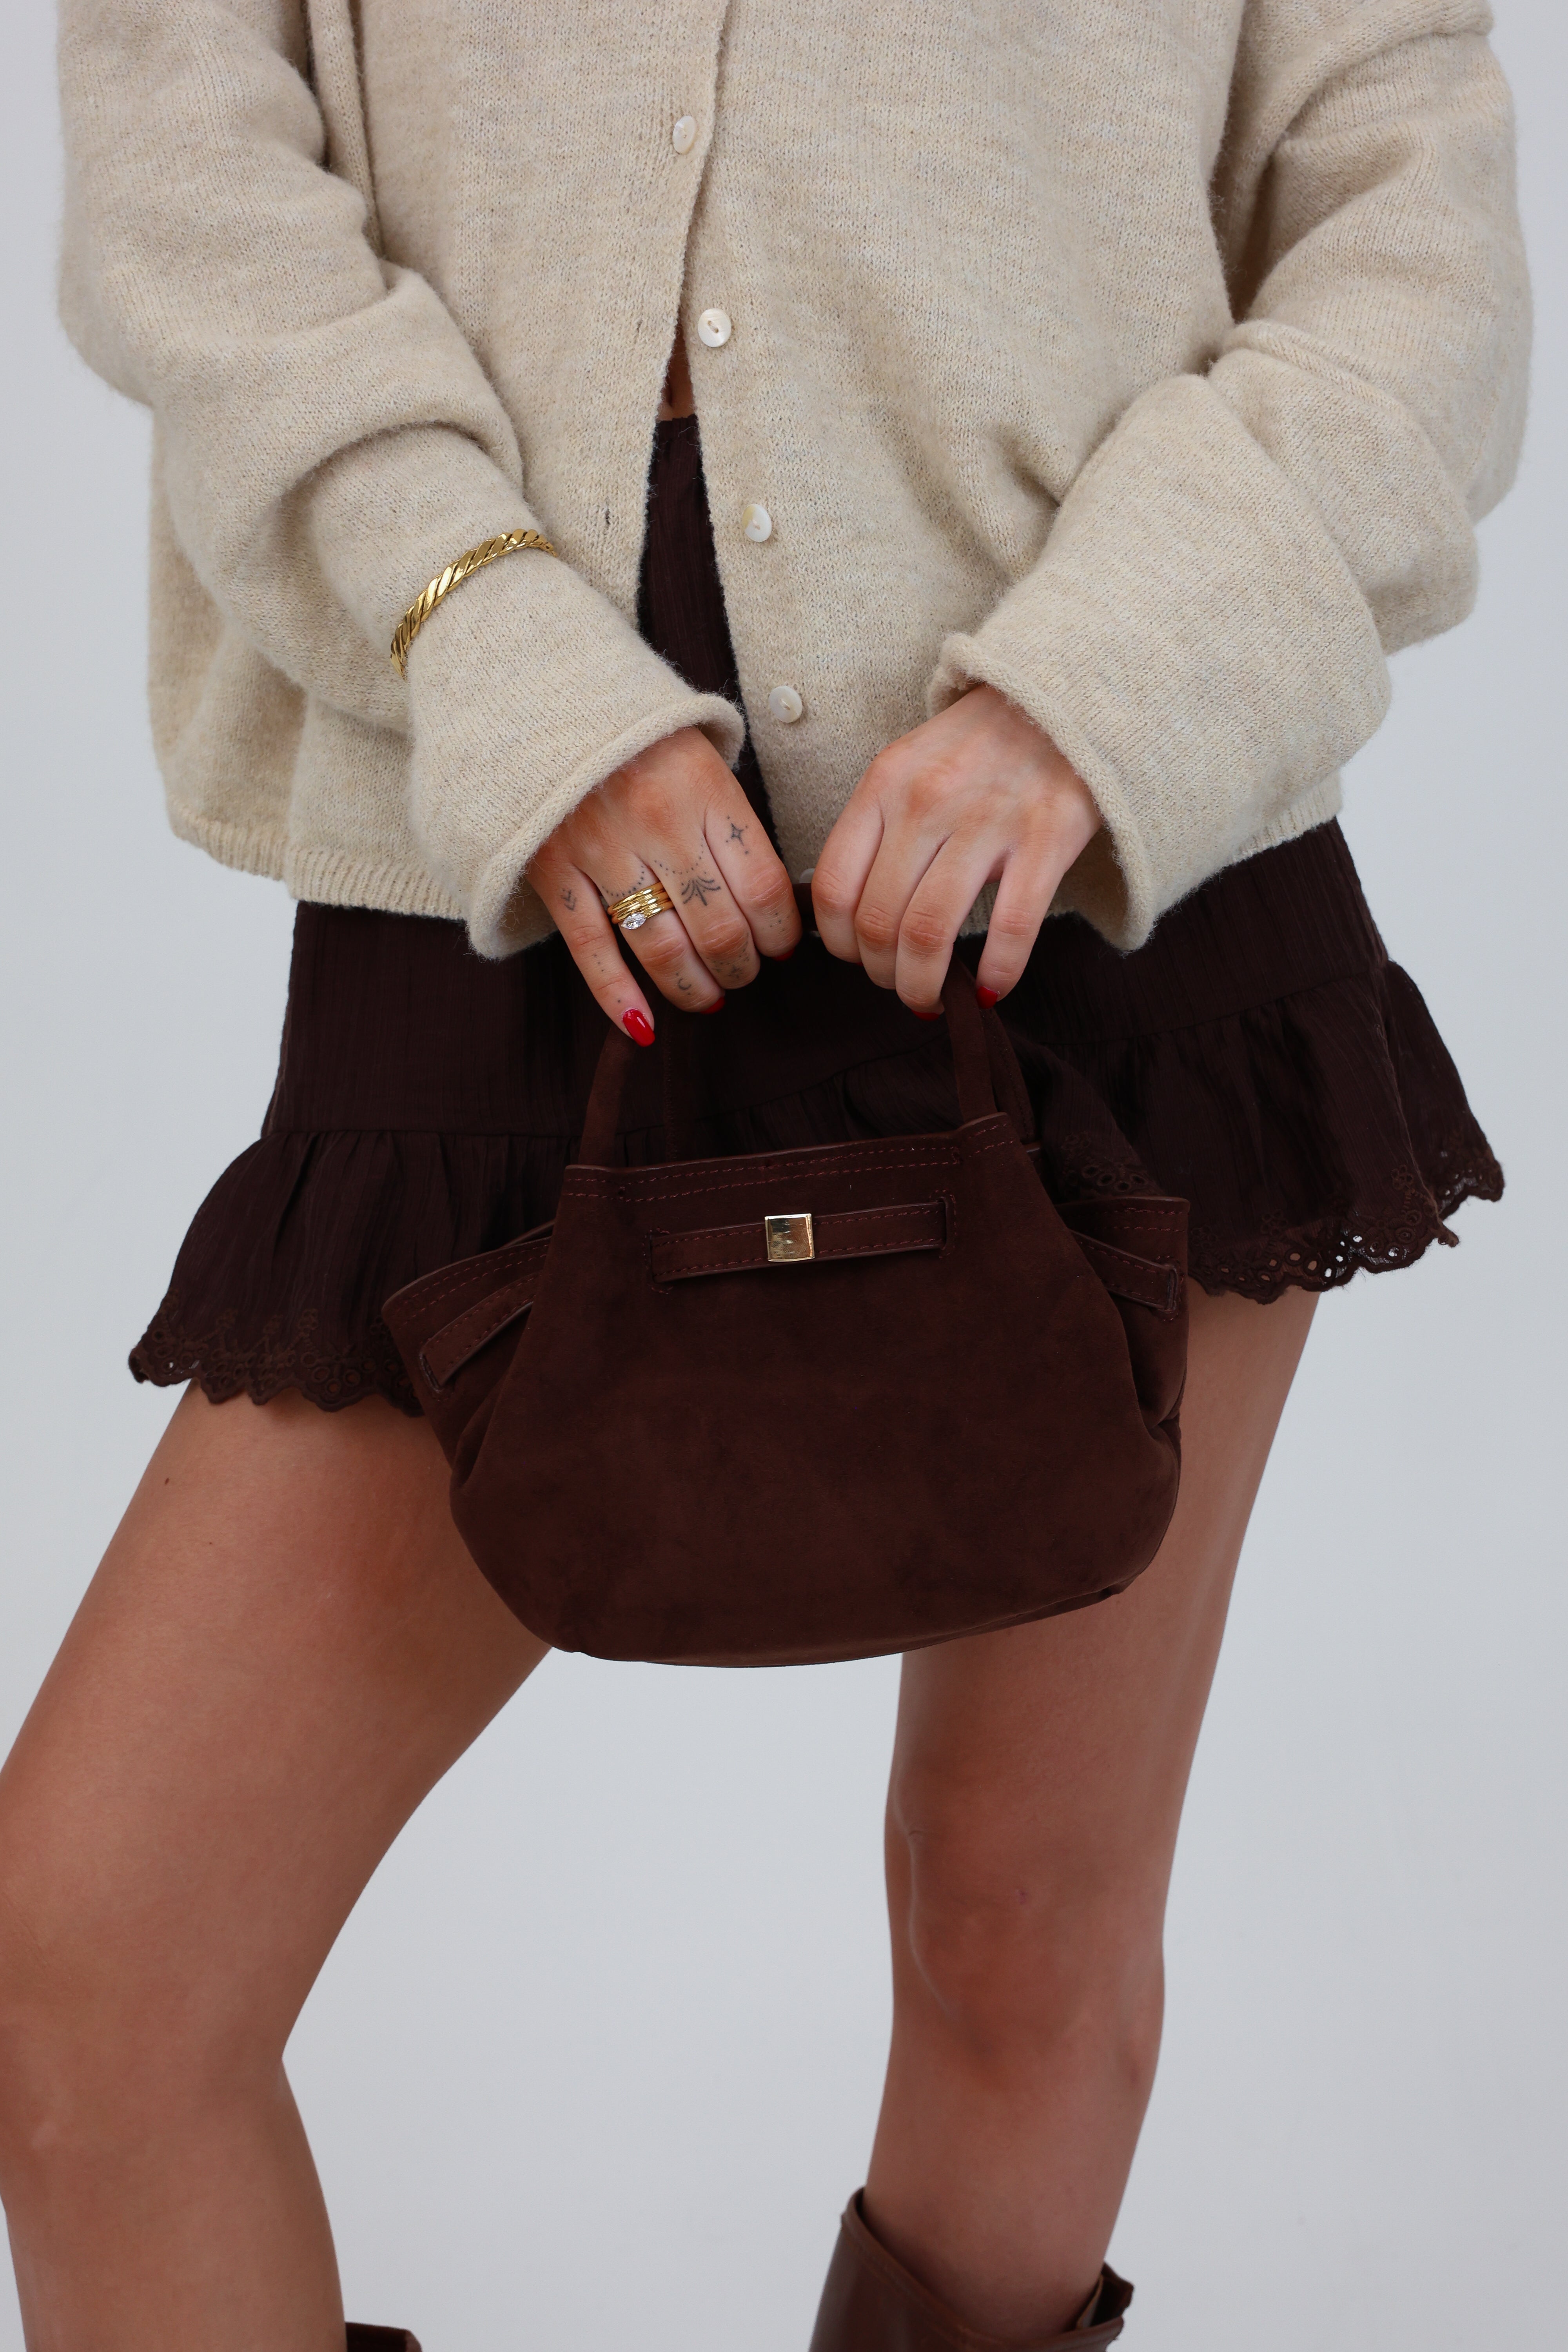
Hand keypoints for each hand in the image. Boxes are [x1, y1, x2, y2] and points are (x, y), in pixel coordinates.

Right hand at [528, 727, 800, 1038]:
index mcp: (704, 790)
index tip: (783, 946)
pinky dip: (618, 995)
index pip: (763, 888)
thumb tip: (769, 898)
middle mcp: (658, 823)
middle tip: (745, 973)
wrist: (540, 696)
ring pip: (661, 946)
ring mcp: (602, 849)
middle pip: (718, 927)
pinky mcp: (554, 870)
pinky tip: (643, 1027)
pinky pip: (592, 948)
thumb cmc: (636, 732)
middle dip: (741, 965)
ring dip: (693, 985)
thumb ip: (730, 819)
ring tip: (709, 995)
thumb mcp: (700, 754)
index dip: (780, 932)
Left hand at [811, 686, 1101, 1012]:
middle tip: (899, 984)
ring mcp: (988, 821)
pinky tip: (990, 990)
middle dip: (882, 974)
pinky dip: (996, 974)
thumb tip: (853, 912)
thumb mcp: (909, 766)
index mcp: (884, 785)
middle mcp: (927, 804)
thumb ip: (878, 827)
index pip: (833, 887)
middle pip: (878, 922)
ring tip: (933, 998)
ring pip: (930, 934)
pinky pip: (1009, 930)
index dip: (838, 942)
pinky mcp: (1046, 839)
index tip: (856, 958)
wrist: (1064, 696)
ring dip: (925, 985)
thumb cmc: (979, 745)